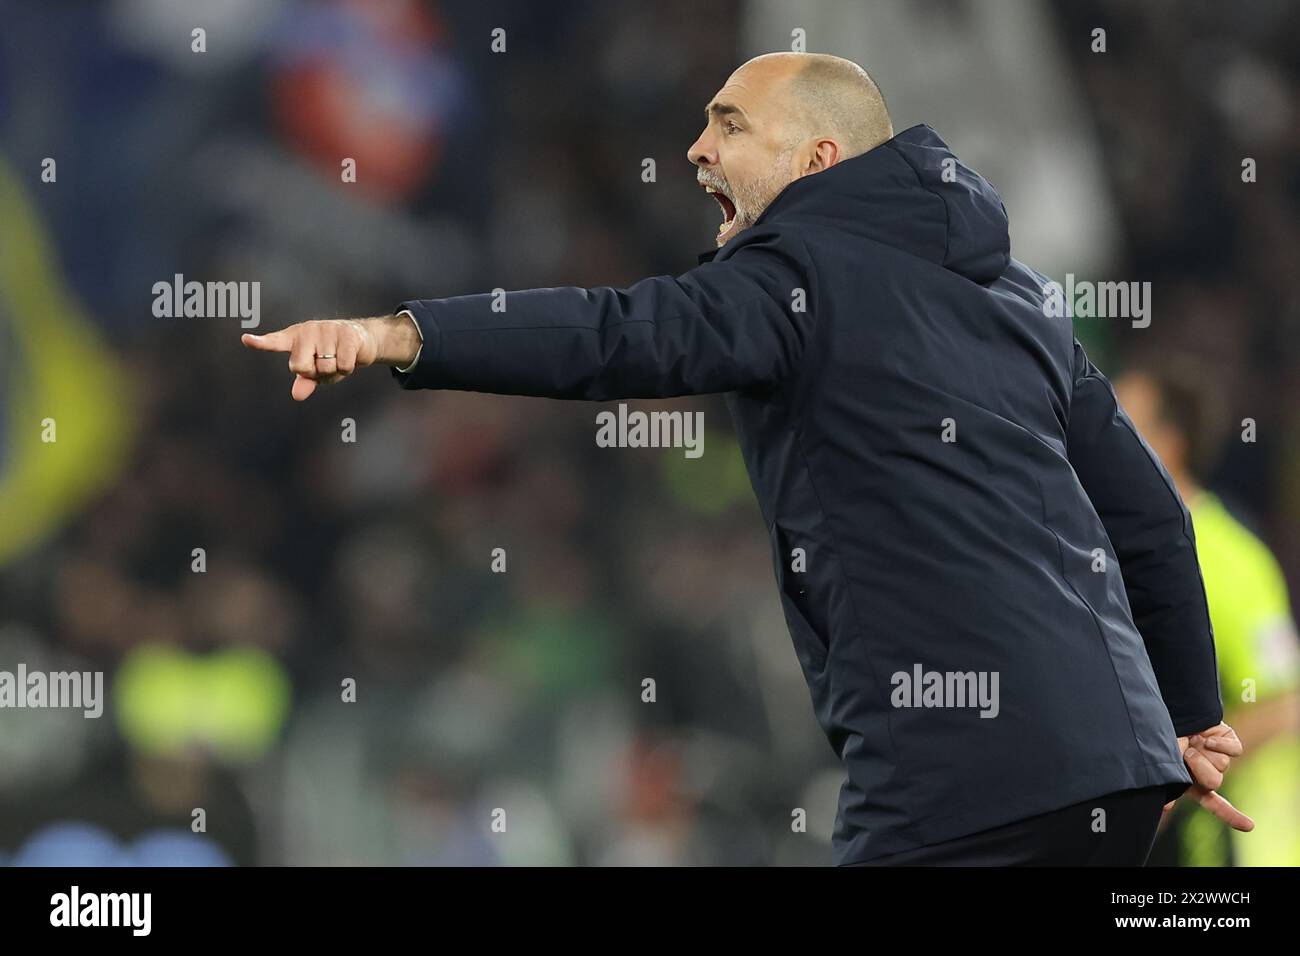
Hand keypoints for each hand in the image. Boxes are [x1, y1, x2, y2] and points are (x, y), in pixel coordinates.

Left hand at [241, 318, 380, 400]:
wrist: (361, 340)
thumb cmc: (332, 355)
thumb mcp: (316, 370)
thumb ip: (304, 380)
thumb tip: (297, 395)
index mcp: (294, 338)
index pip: (274, 342)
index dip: (260, 342)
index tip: (246, 339)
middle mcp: (307, 330)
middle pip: (300, 367)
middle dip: (314, 373)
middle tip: (324, 365)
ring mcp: (326, 329)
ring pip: (325, 368)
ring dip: (334, 371)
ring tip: (338, 359)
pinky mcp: (346, 333)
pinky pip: (343, 365)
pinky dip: (347, 369)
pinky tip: (350, 357)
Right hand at [1162, 723, 1253, 831]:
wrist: (1172, 710)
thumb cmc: (1162, 737)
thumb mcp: (1163, 761)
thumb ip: (1169, 782)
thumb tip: (1164, 809)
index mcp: (1193, 781)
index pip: (1213, 803)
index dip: (1231, 815)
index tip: (1250, 826)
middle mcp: (1208, 770)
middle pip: (1214, 782)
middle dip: (1200, 769)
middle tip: (1187, 755)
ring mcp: (1220, 756)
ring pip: (1223, 766)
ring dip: (1204, 754)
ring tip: (1192, 741)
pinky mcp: (1230, 742)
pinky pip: (1233, 751)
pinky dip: (1220, 745)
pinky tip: (1206, 737)